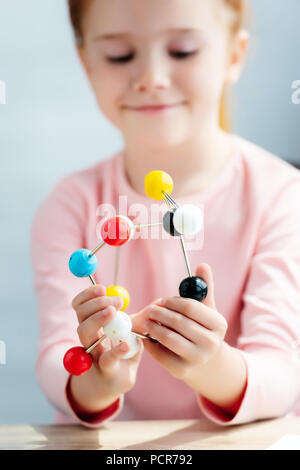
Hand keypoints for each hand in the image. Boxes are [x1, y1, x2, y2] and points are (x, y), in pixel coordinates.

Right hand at [71, 284, 143, 394]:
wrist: (114, 383)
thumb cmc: (122, 353)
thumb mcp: (130, 332)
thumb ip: (137, 319)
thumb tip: (157, 302)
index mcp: (91, 323)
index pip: (80, 305)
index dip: (87, 295)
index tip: (102, 288)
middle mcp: (88, 337)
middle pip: (81, 315)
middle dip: (96, 304)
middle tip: (115, 302)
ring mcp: (93, 354)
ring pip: (85, 333)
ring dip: (97, 319)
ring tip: (112, 313)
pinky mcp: (106, 370)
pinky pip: (107, 359)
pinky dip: (116, 350)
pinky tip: (125, 344)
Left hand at [132, 263, 226, 381]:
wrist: (207, 363)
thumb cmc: (203, 329)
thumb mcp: (207, 309)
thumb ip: (203, 287)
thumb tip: (202, 265)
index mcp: (219, 324)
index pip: (190, 307)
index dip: (172, 301)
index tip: (163, 299)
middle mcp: (211, 343)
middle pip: (178, 322)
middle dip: (160, 313)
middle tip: (150, 309)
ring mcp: (197, 359)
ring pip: (168, 338)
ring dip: (153, 327)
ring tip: (148, 321)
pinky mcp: (182, 370)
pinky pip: (160, 354)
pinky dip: (150, 343)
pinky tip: (147, 336)